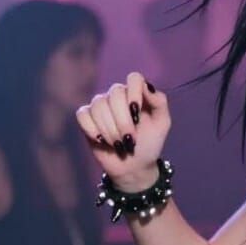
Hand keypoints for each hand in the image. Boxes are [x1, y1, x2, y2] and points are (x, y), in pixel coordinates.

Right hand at [76, 72, 171, 195]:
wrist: (134, 166)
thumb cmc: (150, 143)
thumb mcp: (162, 124)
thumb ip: (159, 101)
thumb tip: (146, 85)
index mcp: (137, 93)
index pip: (134, 78)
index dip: (134, 94)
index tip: (137, 115)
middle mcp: (117, 96)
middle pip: (115, 93)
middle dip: (123, 121)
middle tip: (131, 140)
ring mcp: (101, 106)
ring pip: (99, 106)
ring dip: (110, 130)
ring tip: (119, 144)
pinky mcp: (87, 119)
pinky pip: (83, 115)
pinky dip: (92, 129)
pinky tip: (102, 141)